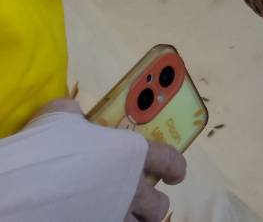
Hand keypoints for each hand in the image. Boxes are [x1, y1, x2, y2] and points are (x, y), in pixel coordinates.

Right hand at [31, 99, 185, 221]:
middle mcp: (132, 187)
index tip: (175, 174)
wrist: (25, 188)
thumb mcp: (62, 117)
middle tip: (144, 203)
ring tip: (126, 218)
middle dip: (154, 204)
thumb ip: (76, 114)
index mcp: (132, 153)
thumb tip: (75, 113)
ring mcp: (116, 215)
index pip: (169, 160)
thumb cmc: (48, 146)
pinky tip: (99, 220)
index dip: (176, 167)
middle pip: (158, 204)